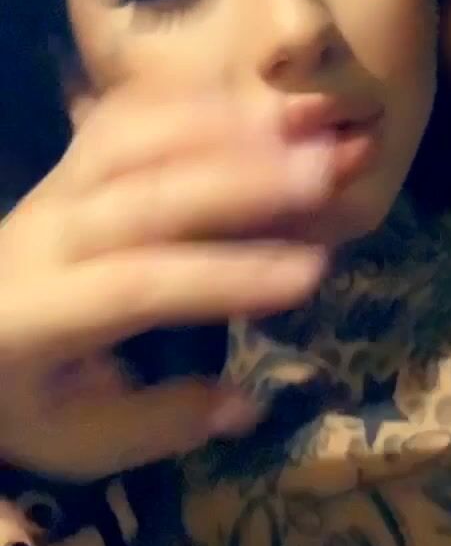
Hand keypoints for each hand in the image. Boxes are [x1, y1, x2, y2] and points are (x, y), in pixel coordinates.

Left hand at [0, 83, 332, 480]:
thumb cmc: (23, 396)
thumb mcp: (79, 442)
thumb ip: (159, 423)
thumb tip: (246, 404)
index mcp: (35, 316)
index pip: (136, 287)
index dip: (224, 276)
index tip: (312, 274)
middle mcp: (44, 235)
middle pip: (140, 194)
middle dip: (239, 181)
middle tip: (326, 171)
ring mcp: (55, 188)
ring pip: (132, 137)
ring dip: (222, 126)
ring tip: (305, 121)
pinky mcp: (69, 164)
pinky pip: (126, 116)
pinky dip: (195, 104)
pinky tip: (259, 103)